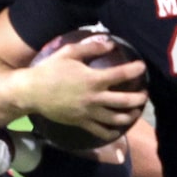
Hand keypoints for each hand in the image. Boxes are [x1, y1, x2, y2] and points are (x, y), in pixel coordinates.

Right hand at [17, 34, 146, 142]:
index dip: (135, 70)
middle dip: (139, 98)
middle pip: (125, 101)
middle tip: (145, 94)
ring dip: (130, 115)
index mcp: (93, 79)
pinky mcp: (81, 122)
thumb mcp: (69, 53)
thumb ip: (91, 48)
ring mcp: (89, 112)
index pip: (122, 74)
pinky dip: (113, 132)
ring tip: (136, 111)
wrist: (31, 92)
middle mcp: (94, 97)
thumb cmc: (50, 70)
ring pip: (116, 118)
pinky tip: (119, 129)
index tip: (142, 67)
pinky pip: (101, 131)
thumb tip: (111, 43)